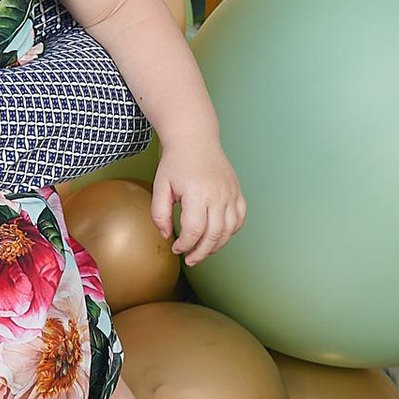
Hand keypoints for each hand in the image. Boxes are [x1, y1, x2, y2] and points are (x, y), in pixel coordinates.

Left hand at [152, 148, 244, 266]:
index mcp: (197, 194)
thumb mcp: (160, 186)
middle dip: (201, 253)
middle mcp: (218, 195)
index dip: (185, 246)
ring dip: (216, 246)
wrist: (195, 139)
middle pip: (214, 235)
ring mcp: (230, 194)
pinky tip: (218, 236)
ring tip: (202, 251)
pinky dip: (231, 232)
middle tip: (190, 259)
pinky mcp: (236, 192)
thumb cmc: (176, 162)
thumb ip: (159, 213)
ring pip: (229, 231)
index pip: (195, 231)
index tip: (177, 248)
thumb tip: (167, 235)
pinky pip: (239, 219)